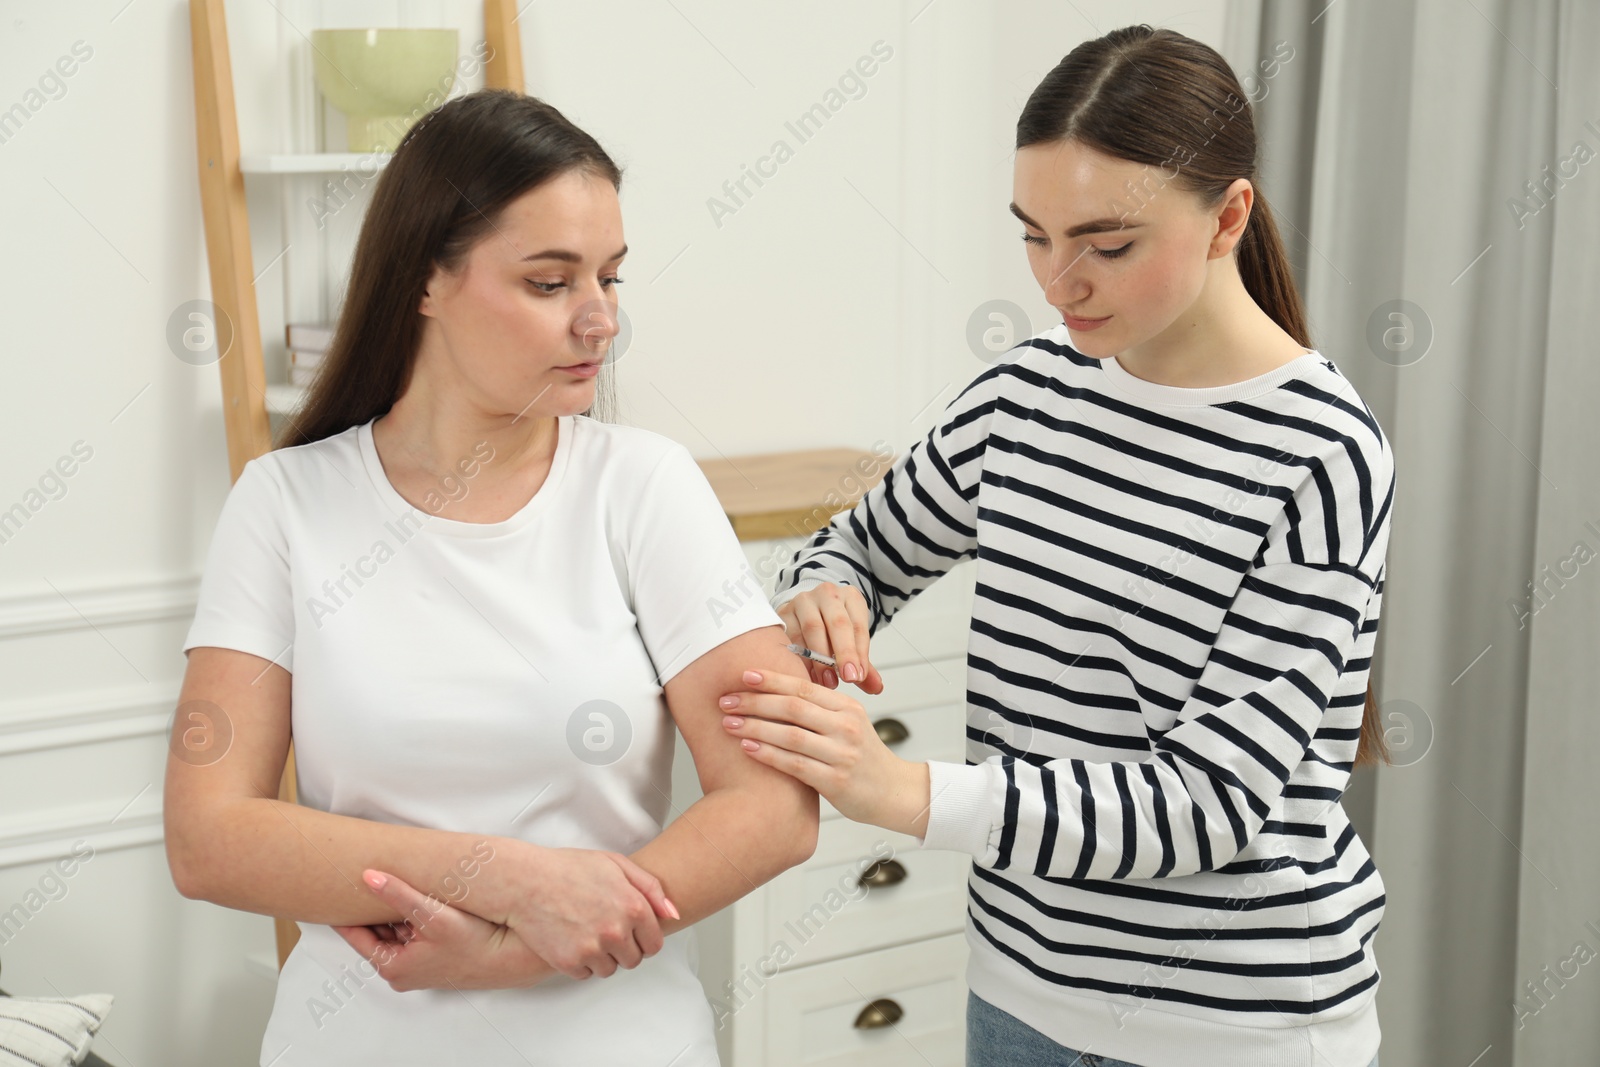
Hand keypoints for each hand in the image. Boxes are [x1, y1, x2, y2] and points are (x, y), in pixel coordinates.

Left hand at [333, 870, 556, 990]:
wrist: (512, 959)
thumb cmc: (475, 943)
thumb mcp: (432, 915)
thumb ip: (398, 894)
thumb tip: (368, 876)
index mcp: (393, 968)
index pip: (355, 936)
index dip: (344, 912)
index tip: (333, 891)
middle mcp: (402, 972)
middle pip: (375, 933)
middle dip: (371, 908)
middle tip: (360, 880)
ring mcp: (418, 966)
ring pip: (394, 933)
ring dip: (393, 912)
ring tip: (387, 883)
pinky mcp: (433, 959)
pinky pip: (412, 935)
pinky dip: (410, 918)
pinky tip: (417, 898)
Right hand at [506, 847, 678, 979]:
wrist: (525, 882)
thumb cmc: (568, 869)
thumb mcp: (616, 864)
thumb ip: (650, 888)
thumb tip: (673, 914)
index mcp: (633, 907)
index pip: (654, 943)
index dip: (643, 938)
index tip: (631, 931)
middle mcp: (616, 931)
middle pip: (634, 960)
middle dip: (624, 948)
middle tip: (606, 930)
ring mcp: (593, 949)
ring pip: (611, 970)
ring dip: (603, 958)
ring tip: (587, 933)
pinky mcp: (570, 962)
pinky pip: (586, 974)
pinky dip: (581, 963)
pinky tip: (572, 940)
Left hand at [719, 668, 927, 835]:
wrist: (892, 791)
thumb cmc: (862, 756)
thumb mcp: (848, 723)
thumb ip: (819, 709)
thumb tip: (774, 691)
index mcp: (847, 707)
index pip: (803, 687)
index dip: (771, 679)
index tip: (743, 675)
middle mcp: (846, 727)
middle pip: (793, 708)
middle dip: (755, 702)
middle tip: (725, 700)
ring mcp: (842, 754)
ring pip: (791, 735)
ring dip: (755, 727)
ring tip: (729, 723)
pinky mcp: (836, 781)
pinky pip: (795, 764)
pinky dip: (768, 754)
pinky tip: (748, 748)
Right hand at [775, 583, 883, 693]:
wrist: (806, 610)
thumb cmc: (832, 626)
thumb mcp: (852, 638)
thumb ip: (862, 662)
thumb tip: (875, 687)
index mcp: (850, 597)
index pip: (858, 625)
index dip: (859, 652)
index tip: (858, 676)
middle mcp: (828, 594)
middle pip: (838, 623)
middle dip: (844, 653)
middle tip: (847, 678)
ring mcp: (804, 601)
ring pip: (812, 628)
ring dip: (820, 659)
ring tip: (827, 681)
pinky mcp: (784, 611)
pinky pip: (792, 636)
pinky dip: (800, 658)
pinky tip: (807, 674)